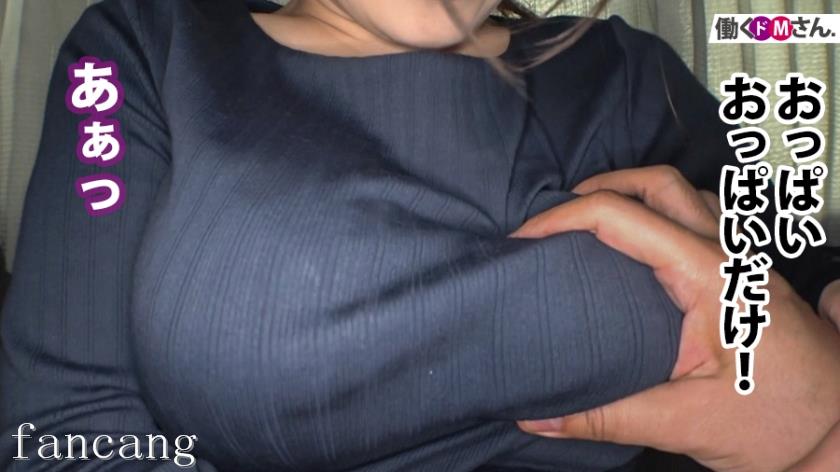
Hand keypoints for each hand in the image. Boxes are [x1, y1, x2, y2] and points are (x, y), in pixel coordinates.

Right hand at [511, 166, 839, 471]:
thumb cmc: (780, 424)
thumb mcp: (685, 423)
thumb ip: (605, 417)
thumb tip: (537, 417)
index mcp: (710, 276)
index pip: (622, 218)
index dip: (561, 219)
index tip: (522, 239)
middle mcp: (729, 254)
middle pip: (655, 184)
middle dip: (595, 188)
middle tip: (550, 220)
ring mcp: (742, 259)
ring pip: (681, 193)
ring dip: (630, 194)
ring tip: (586, 223)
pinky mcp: (745, 274)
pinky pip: (700, 218)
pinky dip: (660, 214)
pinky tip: (639, 246)